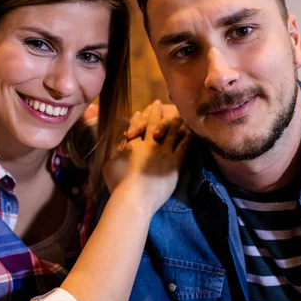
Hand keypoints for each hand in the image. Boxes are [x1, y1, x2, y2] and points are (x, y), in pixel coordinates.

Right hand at [103, 100, 191, 214]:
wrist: (134, 197)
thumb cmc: (118, 183)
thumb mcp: (110, 164)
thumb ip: (116, 152)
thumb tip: (119, 146)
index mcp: (133, 144)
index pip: (136, 126)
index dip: (139, 118)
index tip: (140, 111)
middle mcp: (149, 144)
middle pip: (153, 124)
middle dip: (155, 112)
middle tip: (158, 103)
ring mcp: (164, 152)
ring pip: (170, 131)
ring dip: (173, 120)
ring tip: (177, 111)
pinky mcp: (175, 163)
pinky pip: (183, 146)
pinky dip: (187, 136)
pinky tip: (190, 129)